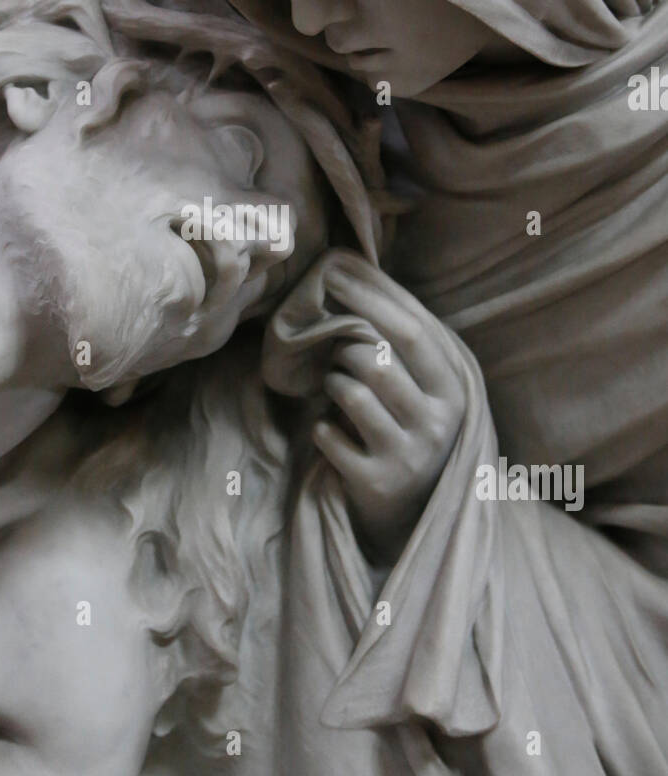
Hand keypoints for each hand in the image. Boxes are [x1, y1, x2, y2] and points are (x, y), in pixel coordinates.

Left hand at [312, 264, 464, 563]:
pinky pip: (331, 434)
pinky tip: (330, 425)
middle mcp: (438, 422)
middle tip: (328, 335)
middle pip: (380, 359)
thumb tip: (352, 265)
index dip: (372, 298)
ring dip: (333, 378)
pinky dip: (322, 424)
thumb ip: (400, 338)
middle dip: (345, 339)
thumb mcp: (423, 385)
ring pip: (354, 392)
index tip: (334, 273)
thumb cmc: (409, 427)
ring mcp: (408, 454)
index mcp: (453, 389)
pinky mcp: (375, 481)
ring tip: (334, 381)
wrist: (412, 511)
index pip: (413, 331)